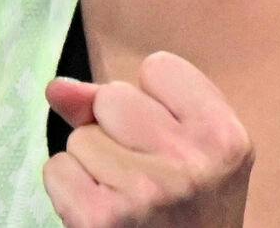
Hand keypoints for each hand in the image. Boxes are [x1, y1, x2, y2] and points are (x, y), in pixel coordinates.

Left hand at [43, 50, 253, 226]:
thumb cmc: (188, 210)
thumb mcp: (189, 151)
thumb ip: (132, 104)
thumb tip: (57, 88)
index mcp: (223, 137)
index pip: (159, 66)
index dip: (153, 101)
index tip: (168, 138)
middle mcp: (190, 164)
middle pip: (112, 97)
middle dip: (116, 128)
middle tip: (145, 173)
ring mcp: (144, 192)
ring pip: (80, 136)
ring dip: (92, 162)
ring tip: (125, 195)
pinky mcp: (101, 218)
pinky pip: (56, 169)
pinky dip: (69, 188)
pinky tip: (101, 210)